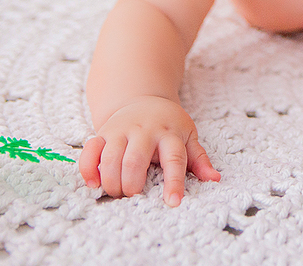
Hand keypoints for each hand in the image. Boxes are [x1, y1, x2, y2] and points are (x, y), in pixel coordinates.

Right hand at [79, 96, 219, 204]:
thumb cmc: (169, 124)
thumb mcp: (188, 136)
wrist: (143, 98)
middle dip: (132, 186)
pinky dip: (88, 169)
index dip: (174, 183)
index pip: (174, 160)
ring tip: (118, 192)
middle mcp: (144, 131)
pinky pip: (90, 151)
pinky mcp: (102, 132)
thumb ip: (199, 159)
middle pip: (135, 161)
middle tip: (134, 197)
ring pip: (110, 158)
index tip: (173, 203)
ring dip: (111, 182)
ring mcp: (121, 130)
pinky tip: (93, 184)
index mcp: (169, 134)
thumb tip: (214, 179)